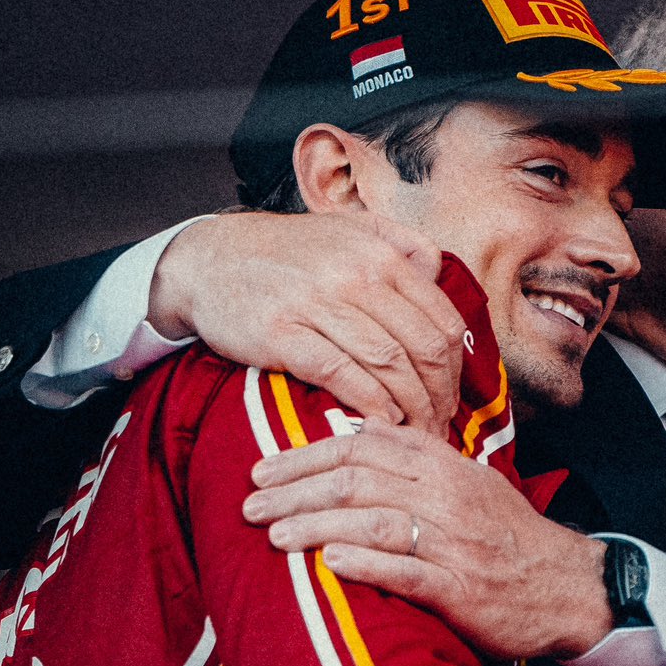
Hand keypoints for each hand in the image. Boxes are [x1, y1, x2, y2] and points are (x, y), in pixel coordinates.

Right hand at [148, 209, 464, 434]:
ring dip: (411, 409)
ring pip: (389, 364)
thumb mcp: (348, 231)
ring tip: (417, 434)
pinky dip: (371, 404)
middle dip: (440, 396)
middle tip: (441, 425)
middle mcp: (355, 274)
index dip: (455, 369)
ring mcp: (317, 302)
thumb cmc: (286, 253)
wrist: (210, 259)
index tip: (452, 398)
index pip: (441, 319)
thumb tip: (439, 277)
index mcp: (380, 254)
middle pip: (423, 347)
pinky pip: (342, 374)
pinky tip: (382, 423)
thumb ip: (400, 245)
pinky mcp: (282, 332)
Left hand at [243, 420, 613, 661]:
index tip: (263, 468)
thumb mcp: (467, 482)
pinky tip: (328, 566)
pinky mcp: (461, 590)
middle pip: (357, 481)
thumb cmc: (508, 537)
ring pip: (373, 523)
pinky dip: (365, 566)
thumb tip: (355, 435)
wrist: (569, 586)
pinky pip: (406, 572)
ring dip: (317, 528)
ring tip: (273, 535)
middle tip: (249, 504)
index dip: (305, 455)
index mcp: (443, 466)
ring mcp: (454, 543)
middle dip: (295, 491)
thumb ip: (415, 460)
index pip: (361, 447)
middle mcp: (446, 497)